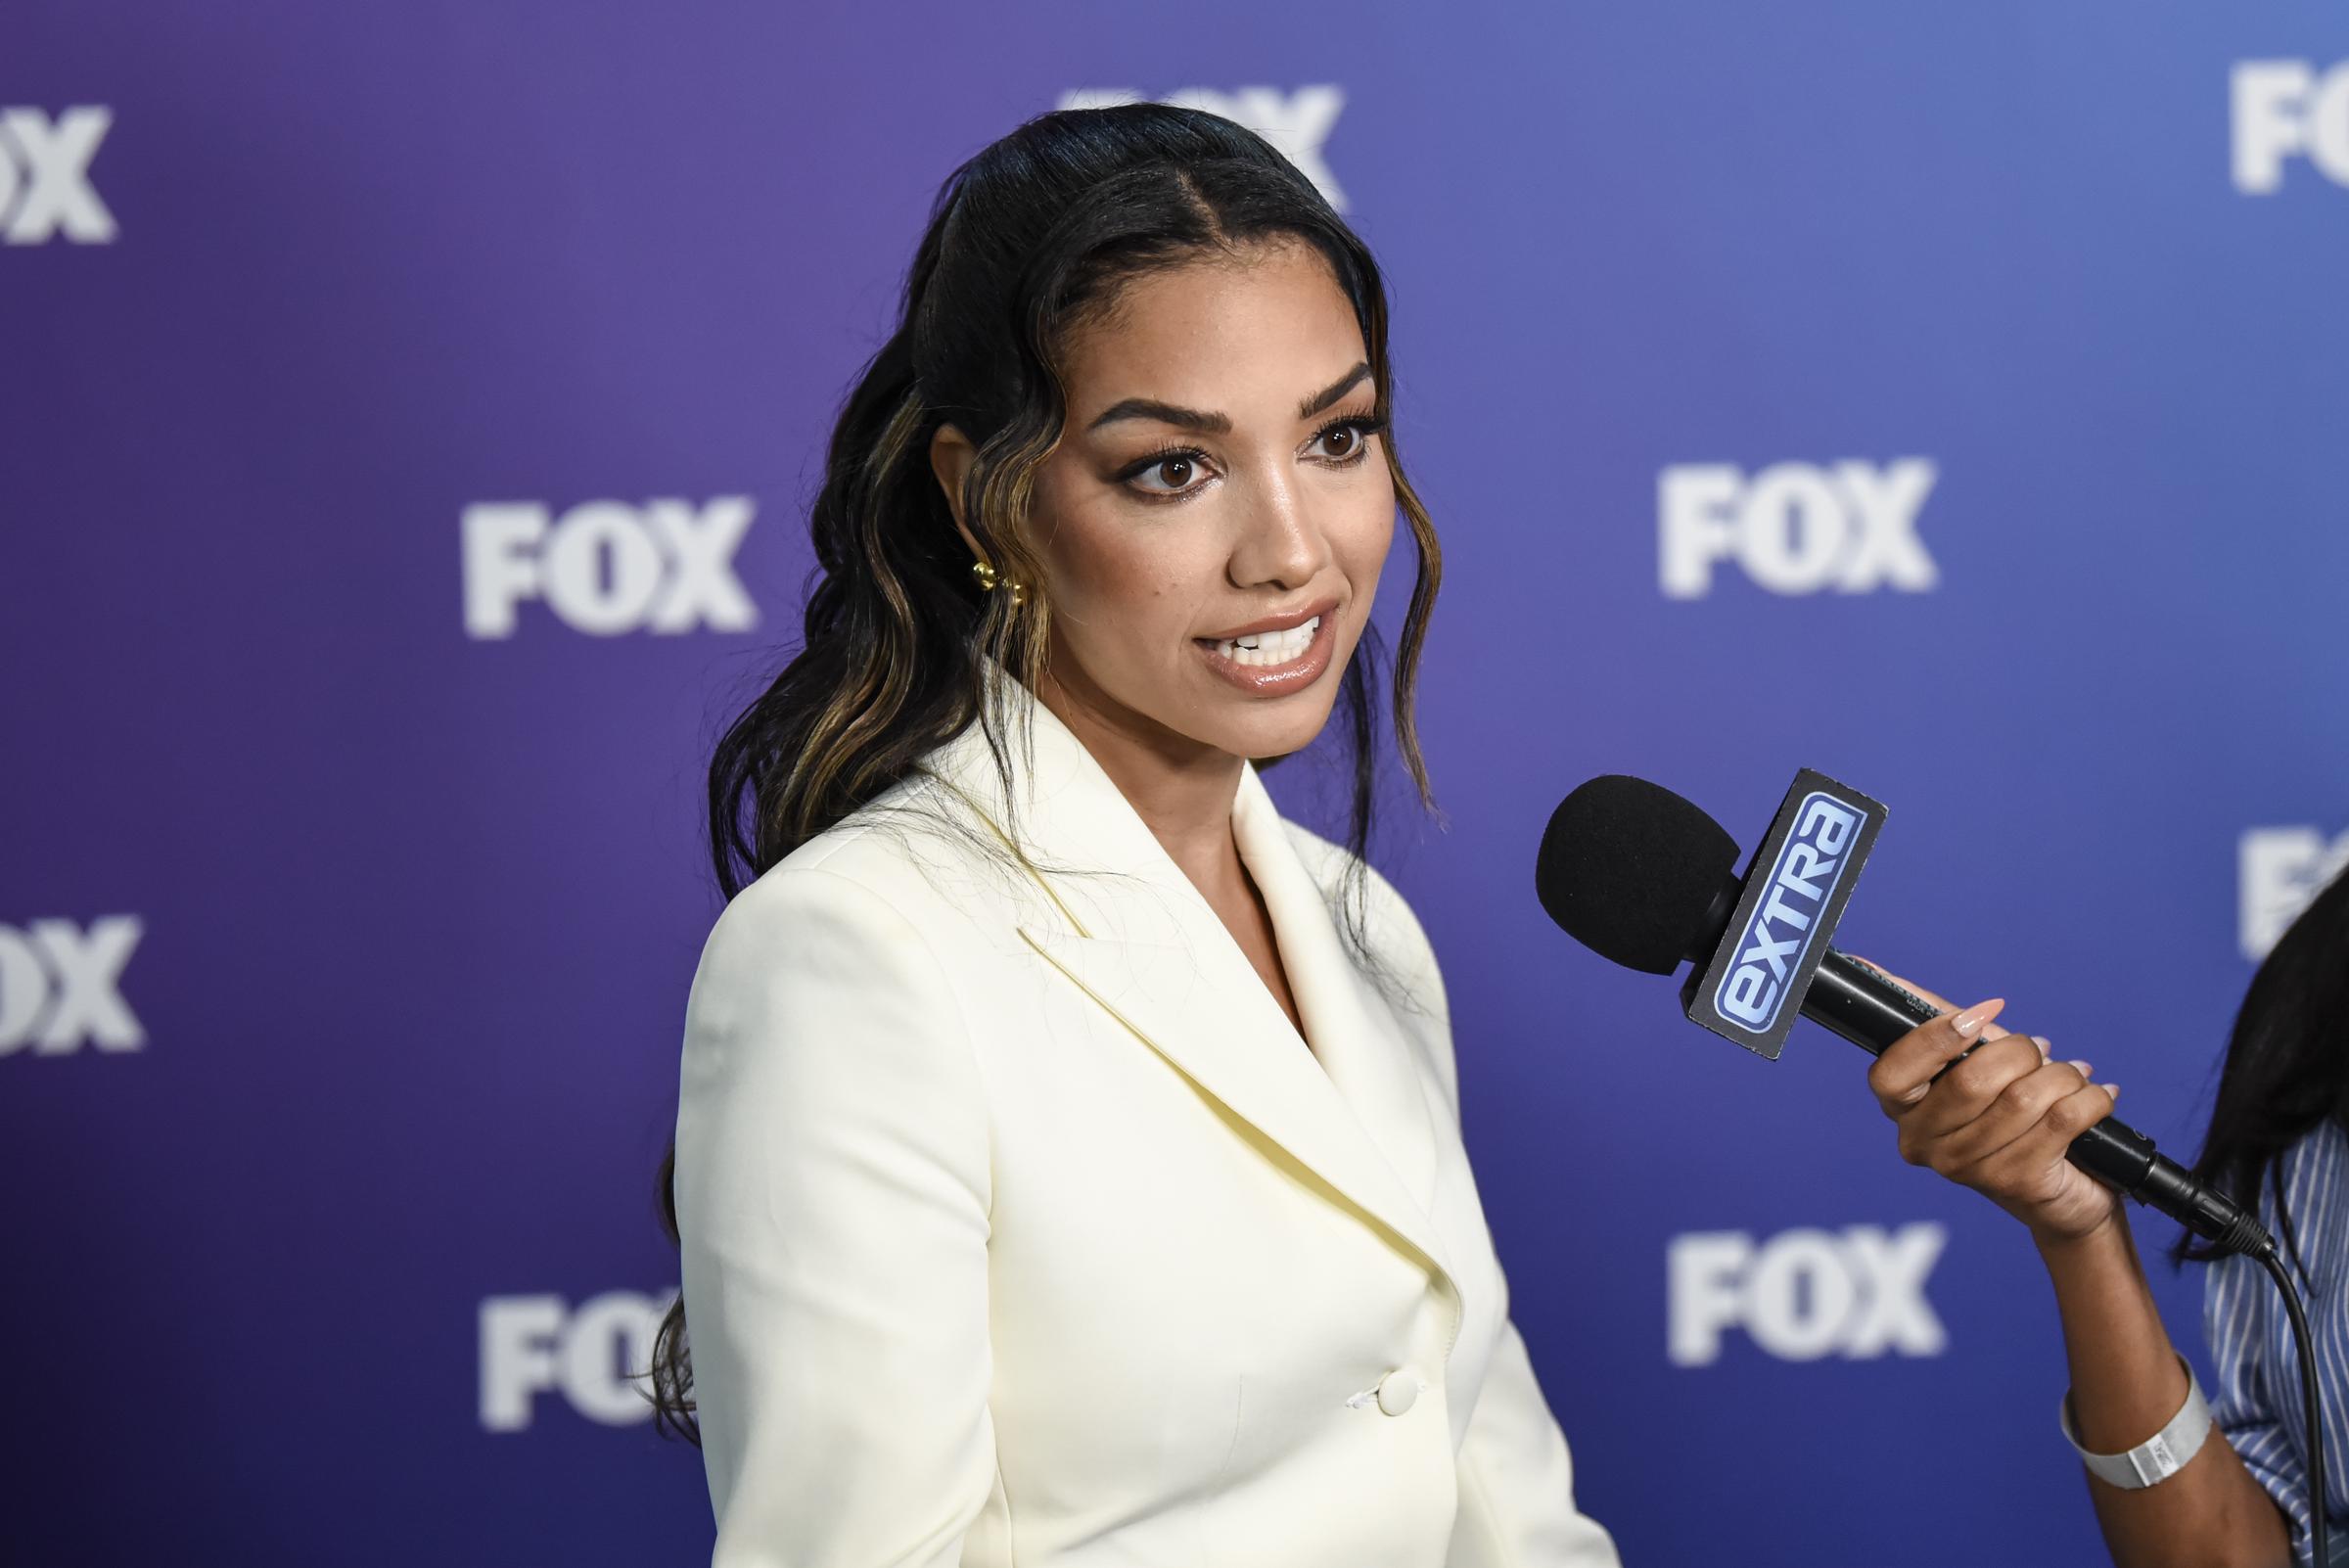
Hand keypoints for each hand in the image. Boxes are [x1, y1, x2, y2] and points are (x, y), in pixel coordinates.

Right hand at [1859, 963, 2124, 1246]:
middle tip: (2038, 1051)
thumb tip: (1866, 967)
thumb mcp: (1969, 1061)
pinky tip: (2096, 1095)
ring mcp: (1968, 1169)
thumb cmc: (2009, 1114)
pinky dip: (2091, 1097)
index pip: (1890, 1074)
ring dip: (2063, 1075)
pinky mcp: (2018, 1183)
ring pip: (2025, 1097)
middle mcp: (1924, 1144)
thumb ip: (1931, 1018)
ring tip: (2071, 1076)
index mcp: (1902, 1110)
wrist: (2062, 1194)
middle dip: (2021, 1052)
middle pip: (1972, 1081)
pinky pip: (2064, 1119)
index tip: (1983, 1014)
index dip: (1936, 1038)